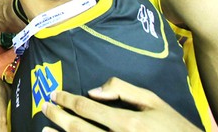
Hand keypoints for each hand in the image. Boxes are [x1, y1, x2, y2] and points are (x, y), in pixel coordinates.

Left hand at [41, 77, 200, 131]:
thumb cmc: (173, 126)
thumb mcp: (152, 101)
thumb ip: (122, 90)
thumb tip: (93, 90)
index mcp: (126, 123)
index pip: (86, 109)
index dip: (67, 100)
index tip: (54, 94)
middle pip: (77, 128)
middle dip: (57, 116)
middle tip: (44, 107)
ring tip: (44, 129)